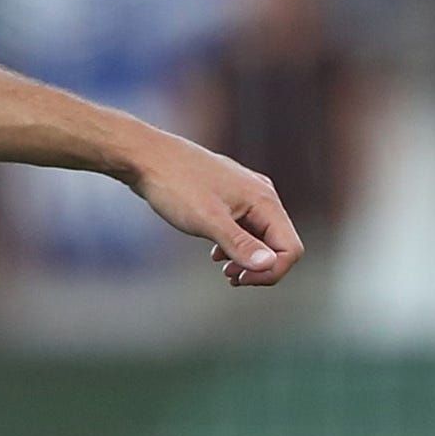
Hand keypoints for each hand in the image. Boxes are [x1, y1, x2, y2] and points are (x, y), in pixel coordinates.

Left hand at [128, 131, 304, 286]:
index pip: (290, 248)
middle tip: (231, 278)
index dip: (271, 272)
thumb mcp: (207, 220)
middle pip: (278, 243)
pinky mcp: (226, 194)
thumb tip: (268, 265)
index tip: (240, 279)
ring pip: (259, 234)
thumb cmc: (174, 184)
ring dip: (246, 257)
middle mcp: (260, 194)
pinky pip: (242, 225)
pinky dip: (233, 243)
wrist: (144, 156)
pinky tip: (214, 253)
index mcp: (263, 200)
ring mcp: (243, 193)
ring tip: (223, 270)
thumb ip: (239, 243)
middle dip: (259, 266)